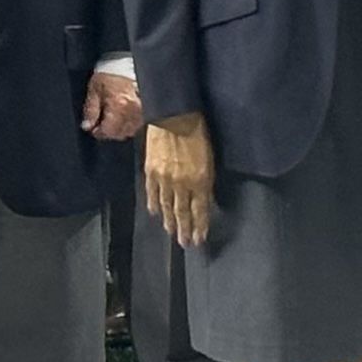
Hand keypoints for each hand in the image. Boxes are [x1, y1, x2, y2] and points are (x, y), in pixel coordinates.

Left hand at [81, 71, 143, 141]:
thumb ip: (90, 111)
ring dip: (119, 130)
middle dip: (108, 132)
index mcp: (118, 106)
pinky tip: (122, 118)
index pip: (108, 131)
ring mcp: (141, 111)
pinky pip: (138, 125)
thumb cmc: (110, 74)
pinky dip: (129, 125)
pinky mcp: (147, 109)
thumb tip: (87, 126)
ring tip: (111, 121)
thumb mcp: (94, 90)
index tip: (92, 128)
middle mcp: (132, 110)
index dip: (97, 132)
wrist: (125, 63)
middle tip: (100, 125)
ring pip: (129, 131)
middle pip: (119, 134)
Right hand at [143, 114, 215, 247]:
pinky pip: (151, 193)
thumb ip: (206, 181)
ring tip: (172, 233)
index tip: (199, 240)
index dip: (199, 226)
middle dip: (184, 230)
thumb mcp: (210, 159)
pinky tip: (154, 213)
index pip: (200, 210)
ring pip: (166, 206)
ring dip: (169, 221)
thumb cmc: (199, 133)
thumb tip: (205, 197)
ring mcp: (164, 179)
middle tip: (185, 244)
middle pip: (182, 212)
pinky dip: (153, 204)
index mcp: (199, 181)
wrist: (174, 117)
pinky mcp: (151, 172)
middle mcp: (181, 184)